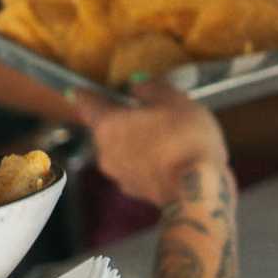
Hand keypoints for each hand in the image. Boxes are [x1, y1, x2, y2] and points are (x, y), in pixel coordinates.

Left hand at [75, 87, 226, 204]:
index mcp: (107, 125)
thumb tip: (136, 85)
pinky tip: (166, 157)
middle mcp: (104, 152)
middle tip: (141, 111)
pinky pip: (137, 168)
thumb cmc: (185, 138)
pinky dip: (146, 160)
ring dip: (134, 141)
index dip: (84, 95)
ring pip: (121, 150)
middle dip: (120, 120)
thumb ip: (151, 88)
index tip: (77, 91)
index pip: (86, 104)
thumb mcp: (174, 100)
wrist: (201, 191)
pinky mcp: (136, 193)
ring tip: (161, 134)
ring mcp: (119, 176)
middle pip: (106, 129)